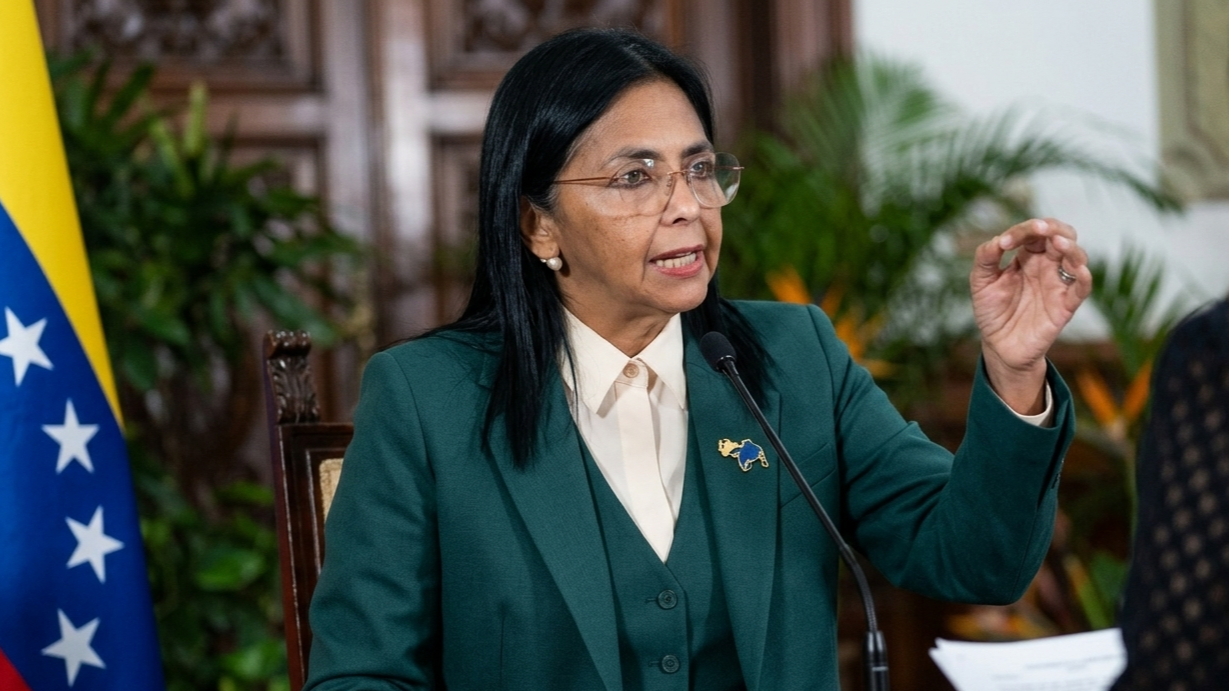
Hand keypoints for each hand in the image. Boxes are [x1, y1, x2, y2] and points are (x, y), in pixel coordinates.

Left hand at [970, 218, 1090, 412]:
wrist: (999, 345)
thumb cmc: (992, 311)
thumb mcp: (981, 282)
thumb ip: (985, 258)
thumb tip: (997, 240)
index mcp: (1026, 257)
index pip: (1034, 232)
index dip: (1023, 230)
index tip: (1005, 243)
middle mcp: (1046, 266)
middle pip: (1062, 236)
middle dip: (1054, 228)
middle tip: (1041, 228)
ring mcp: (1057, 284)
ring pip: (1076, 257)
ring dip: (1070, 247)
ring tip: (1057, 243)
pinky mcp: (1065, 305)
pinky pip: (1082, 288)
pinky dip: (1084, 277)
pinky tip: (1078, 269)